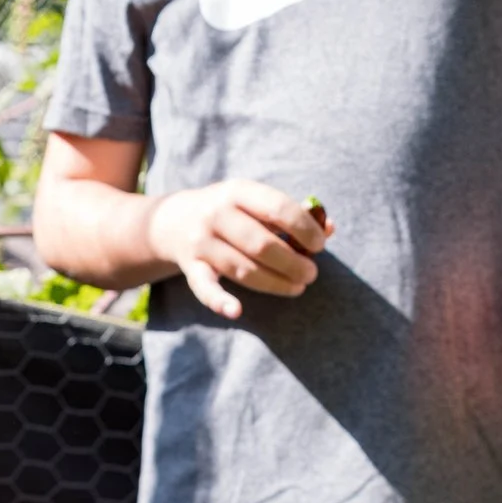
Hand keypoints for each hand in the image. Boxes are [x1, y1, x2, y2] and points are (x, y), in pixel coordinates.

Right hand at [148, 181, 329, 319]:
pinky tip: (237, 311)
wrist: (172, 220)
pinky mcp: (190, 266)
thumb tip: (329, 227)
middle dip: (293, 262)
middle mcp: (216, 213)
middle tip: (312, 273)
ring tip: (298, 287)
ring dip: (275, 283)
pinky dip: (219, 301)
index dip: (304, 228)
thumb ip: (291, 214)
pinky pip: (205, 287)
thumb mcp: (254, 202)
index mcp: (238, 191)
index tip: (320, 245)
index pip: (278, 207)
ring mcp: (201, 241)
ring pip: (243, 269)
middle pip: (261, 244)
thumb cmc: (229, 211)